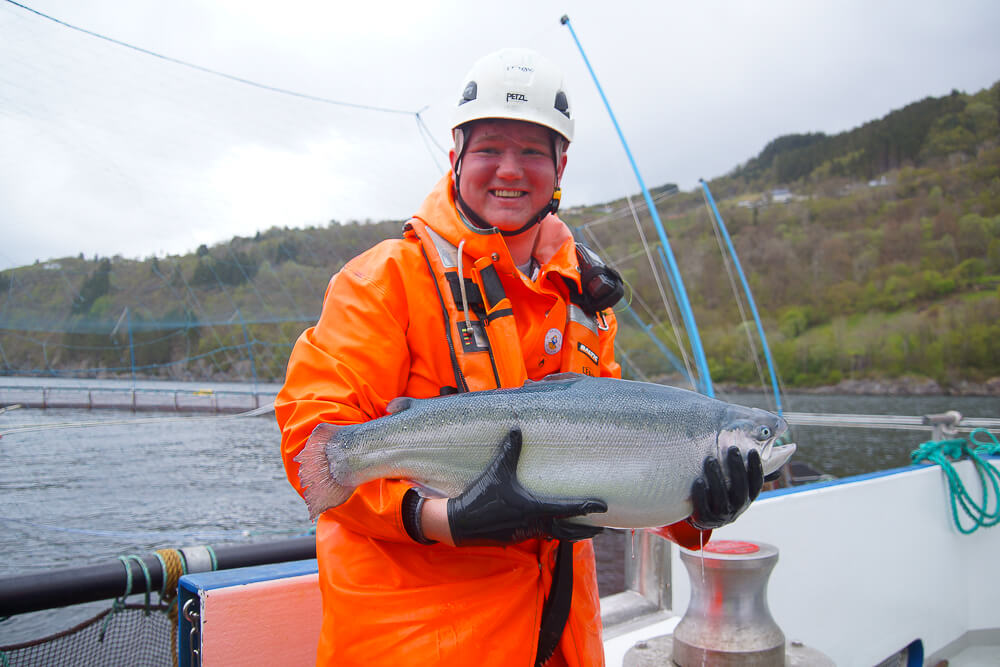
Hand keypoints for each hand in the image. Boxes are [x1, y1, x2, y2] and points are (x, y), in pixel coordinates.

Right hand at [447, 428, 606, 545]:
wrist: (461, 523)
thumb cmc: (482, 496)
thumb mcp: (497, 472)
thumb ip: (509, 452)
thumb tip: (516, 429)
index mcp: (535, 508)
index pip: (569, 509)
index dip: (588, 506)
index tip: (603, 505)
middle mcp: (536, 524)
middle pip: (570, 531)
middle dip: (587, 530)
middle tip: (602, 528)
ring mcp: (527, 533)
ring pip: (557, 536)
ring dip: (571, 533)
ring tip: (583, 530)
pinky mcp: (518, 537)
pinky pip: (542, 536)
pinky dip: (553, 533)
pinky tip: (553, 528)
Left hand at [688, 446, 763, 529]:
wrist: (708, 518)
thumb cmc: (727, 494)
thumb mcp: (740, 486)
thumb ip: (752, 474)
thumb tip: (776, 464)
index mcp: (749, 497)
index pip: (757, 483)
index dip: (756, 468)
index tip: (753, 451)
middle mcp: (738, 507)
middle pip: (740, 488)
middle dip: (737, 468)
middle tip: (732, 449)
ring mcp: (723, 515)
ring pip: (721, 497)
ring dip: (716, 478)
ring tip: (710, 460)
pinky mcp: (706, 519)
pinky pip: (704, 508)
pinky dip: (701, 495)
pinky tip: (698, 481)